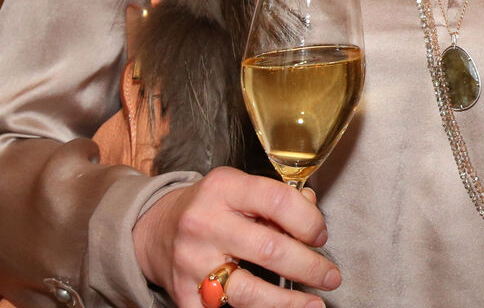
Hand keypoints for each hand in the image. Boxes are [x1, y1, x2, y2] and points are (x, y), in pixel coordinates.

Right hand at [133, 169, 340, 307]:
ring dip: (288, 302)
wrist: (154, 230)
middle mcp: (204, 223)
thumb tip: (312, 210)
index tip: (320, 236)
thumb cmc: (209, 207)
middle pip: (270, 249)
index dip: (309, 221)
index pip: (279, 200)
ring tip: (313, 304)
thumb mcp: (238, 187)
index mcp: (223, 188)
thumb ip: (276, 198)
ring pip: (249, 291)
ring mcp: (191, 262)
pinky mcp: (184, 294)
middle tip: (330, 276)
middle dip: (309, 266)